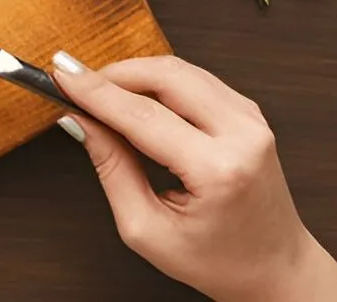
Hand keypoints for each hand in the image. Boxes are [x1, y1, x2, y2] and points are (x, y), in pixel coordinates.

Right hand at [51, 53, 336, 301]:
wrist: (274, 267)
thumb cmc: (217, 260)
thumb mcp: (146, 228)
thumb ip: (111, 169)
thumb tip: (81, 122)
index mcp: (218, 170)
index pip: (142, 115)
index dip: (95, 92)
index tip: (62, 77)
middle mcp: (242, 136)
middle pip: (165, 76)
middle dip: (113, 73)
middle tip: (75, 80)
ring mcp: (252, 121)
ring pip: (181, 70)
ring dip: (134, 74)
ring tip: (99, 91)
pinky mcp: (249, 115)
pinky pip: (196, 80)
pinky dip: (158, 81)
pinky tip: (134, 97)